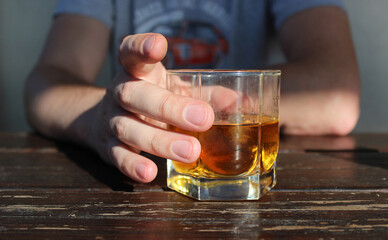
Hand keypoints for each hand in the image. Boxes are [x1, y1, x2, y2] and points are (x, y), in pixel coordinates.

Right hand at [87, 33, 213, 182]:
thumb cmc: (151, 100)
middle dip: (169, 107)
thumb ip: (205, 94)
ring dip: (160, 141)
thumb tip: (242, 103)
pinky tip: (149, 173)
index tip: (158, 45)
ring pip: (129, 128)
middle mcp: (121, 92)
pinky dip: (132, 166)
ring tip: (191, 151)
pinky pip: (118, 156)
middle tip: (203, 119)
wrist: (103, 119)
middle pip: (135, 95)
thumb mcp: (175, 90)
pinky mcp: (108, 146)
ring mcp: (112, 120)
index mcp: (137, 72)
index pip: (132, 53)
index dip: (141, 47)